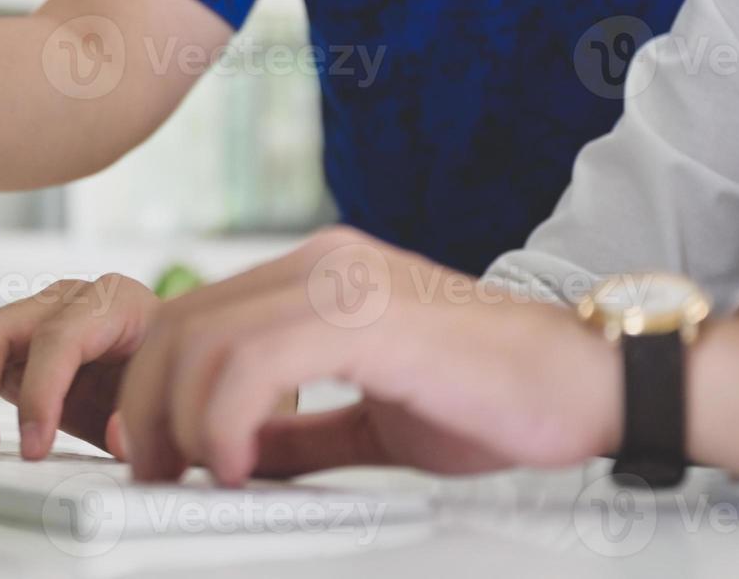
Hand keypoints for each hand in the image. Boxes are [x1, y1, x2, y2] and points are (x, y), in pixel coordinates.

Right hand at [0, 274, 159, 459]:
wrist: (174, 365)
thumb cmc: (172, 374)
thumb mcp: (171, 393)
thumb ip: (145, 415)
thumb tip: (119, 437)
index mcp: (114, 303)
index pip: (59, 339)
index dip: (39, 394)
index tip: (33, 446)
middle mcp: (66, 301)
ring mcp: (33, 318)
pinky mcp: (9, 343)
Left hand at [117, 226, 623, 485]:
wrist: (591, 382)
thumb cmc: (493, 394)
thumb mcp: (367, 415)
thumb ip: (296, 427)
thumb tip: (230, 456)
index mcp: (314, 274)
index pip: (194, 315)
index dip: (152, 384)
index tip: (150, 449)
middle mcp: (318, 263)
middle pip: (181, 322)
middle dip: (147, 404)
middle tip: (154, 471)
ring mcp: (341, 281)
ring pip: (204, 338)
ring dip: (179, 419)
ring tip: (200, 475)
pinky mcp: (367, 316)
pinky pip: (256, 361)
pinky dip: (225, 418)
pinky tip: (239, 465)